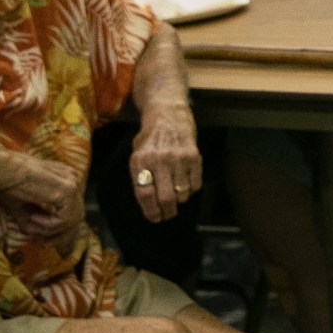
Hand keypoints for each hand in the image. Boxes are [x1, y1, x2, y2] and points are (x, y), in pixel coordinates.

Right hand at [0, 152, 84, 246]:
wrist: (4, 170)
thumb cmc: (9, 184)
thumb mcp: (23, 206)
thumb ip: (33, 219)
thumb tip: (36, 236)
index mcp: (65, 179)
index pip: (72, 209)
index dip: (60, 229)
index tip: (43, 240)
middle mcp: (72, 180)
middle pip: (76, 216)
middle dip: (59, 235)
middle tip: (42, 243)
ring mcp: (72, 184)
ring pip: (72, 220)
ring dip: (50, 230)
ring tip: (31, 226)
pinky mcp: (67, 191)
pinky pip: (65, 220)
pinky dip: (49, 225)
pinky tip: (33, 218)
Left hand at [127, 106, 202, 223]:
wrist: (168, 113)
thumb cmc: (150, 137)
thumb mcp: (137, 155)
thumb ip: (140, 177)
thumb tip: (148, 204)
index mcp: (140, 161)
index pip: (144, 195)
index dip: (150, 212)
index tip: (154, 218)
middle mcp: (159, 160)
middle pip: (165, 198)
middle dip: (167, 213)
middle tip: (168, 215)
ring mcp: (178, 158)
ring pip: (182, 194)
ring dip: (180, 200)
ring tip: (177, 195)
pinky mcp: (194, 156)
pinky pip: (195, 184)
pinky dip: (192, 189)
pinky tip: (186, 183)